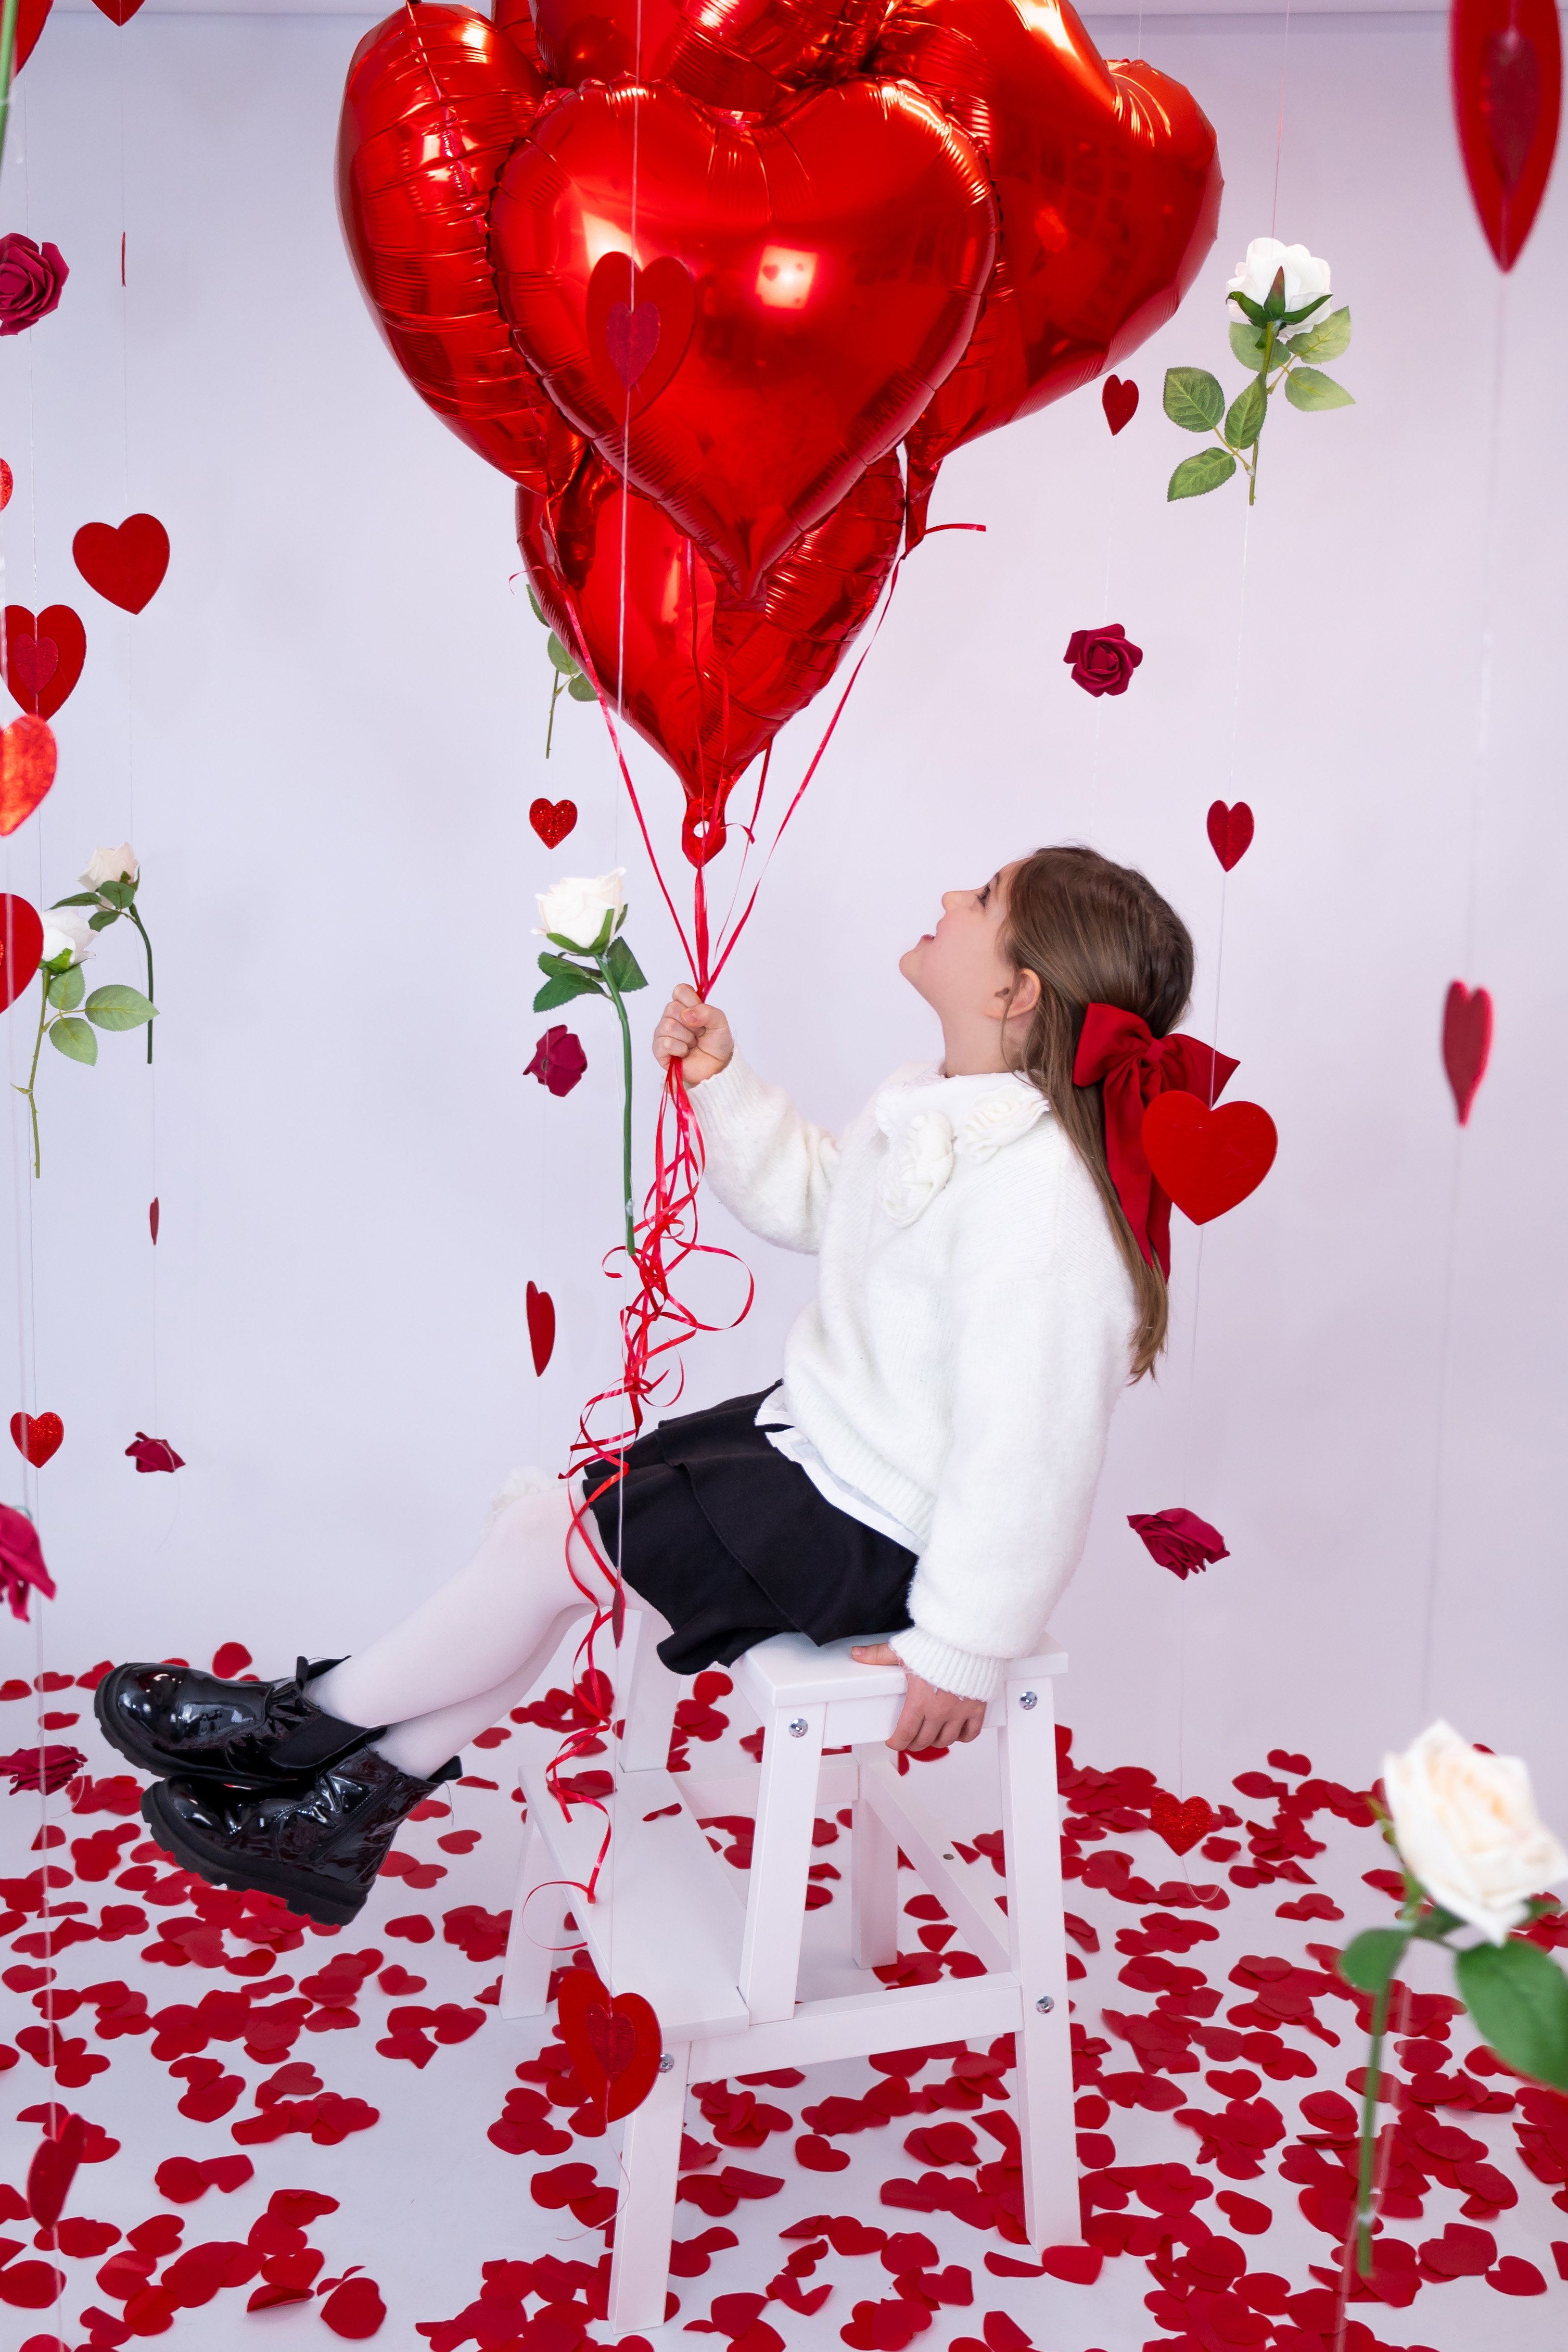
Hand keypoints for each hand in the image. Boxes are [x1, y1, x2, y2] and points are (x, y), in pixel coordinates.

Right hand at [653, 983, 733, 1084]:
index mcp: (685, 1006)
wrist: (716, 1066)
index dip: (692, 1002)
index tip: (700, 1015)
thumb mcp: (720, 1022)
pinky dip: (680, 1049)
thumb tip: (687, 1014)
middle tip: (699, 1033)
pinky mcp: (659, 1050)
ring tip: (692, 1044)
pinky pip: (665, 1043)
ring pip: (668, 1025)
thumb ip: (707, 1012)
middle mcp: (671, 1017)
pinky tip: (684, 1053)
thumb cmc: (716, 1043)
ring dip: (687, 1038)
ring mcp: (663, 1033)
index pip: (680, 990)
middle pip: (672, 1008)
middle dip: (692, 1024)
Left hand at [850, 1643, 987, 1751]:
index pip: (905, 1733)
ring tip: (929, 1736)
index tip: (894, 1742)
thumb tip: (859, 1654)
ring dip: (935, 1741)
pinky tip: (956, 1732)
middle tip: (910, 1740)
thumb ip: (879, 1655)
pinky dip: (962, 1737)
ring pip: (946, 1740)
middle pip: (924, 1740)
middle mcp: (940, 1710)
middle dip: (914, 1743)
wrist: (967, 1638)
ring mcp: (960, 1711)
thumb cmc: (939, 1644)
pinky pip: (971, 1733)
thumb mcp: (903, 1650)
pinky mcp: (977, 1707)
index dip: (897, 1742)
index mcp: (920, 1700)